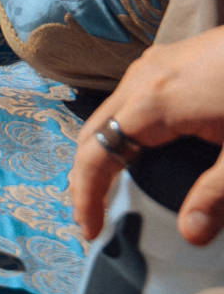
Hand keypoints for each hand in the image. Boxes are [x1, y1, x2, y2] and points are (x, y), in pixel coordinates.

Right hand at [70, 25, 223, 245]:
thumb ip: (216, 193)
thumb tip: (191, 234)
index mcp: (152, 103)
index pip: (97, 154)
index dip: (87, 195)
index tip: (90, 230)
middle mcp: (140, 79)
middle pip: (91, 131)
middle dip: (84, 176)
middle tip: (93, 214)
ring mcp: (151, 64)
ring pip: (107, 112)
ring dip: (100, 149)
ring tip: (110, 185)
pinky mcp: (166, 59)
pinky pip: (126, 98)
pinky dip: (118, 128)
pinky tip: (139, 146)